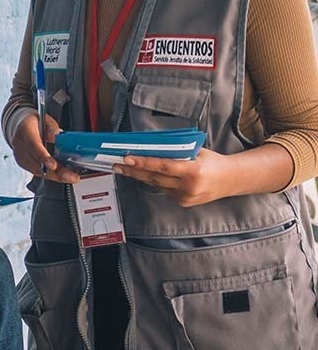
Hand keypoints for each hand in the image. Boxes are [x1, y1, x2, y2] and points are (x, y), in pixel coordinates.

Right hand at [11, 113, 81, 183]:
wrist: (20, 126)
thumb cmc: (33, 122)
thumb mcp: (45, 119)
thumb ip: (52, 127)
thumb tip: (56, 136)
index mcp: (25, 131)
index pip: (33, 145)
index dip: (43, 157)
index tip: (53, 165)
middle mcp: (20, 145)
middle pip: (37, 163)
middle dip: (56, 172)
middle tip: (71, 176)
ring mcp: (20, 156)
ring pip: (38, 171)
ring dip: (55, 176)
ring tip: (71, 176)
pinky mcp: (23, 163)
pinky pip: (37, 172)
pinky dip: (50, 175)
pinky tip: (62, 175)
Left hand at [113, 148, 231, 206]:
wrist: (231, 180)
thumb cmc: (213, 161)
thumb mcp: (196, 151)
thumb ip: (176, 151)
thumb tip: (150, 147)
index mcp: (193, 172)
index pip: (162, 166)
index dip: (143, 163)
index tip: (127, 159)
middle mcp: (189, 187)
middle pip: (154, 178)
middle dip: (134, 171)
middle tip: (117, 164)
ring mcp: (186, 197)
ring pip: (157, 185)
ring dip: (140, 176)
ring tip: (124, 169)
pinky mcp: (184, 202)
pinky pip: (164, 190)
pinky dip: (155, 181)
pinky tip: (145, 175)